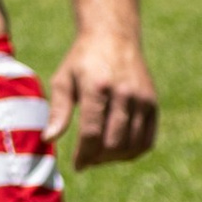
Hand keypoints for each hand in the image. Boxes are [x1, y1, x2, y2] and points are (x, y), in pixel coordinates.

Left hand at [50, 30, 158, 168]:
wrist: (113, 36)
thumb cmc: (82, 60)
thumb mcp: (63, 80)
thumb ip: (58, 111)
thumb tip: (48, 139)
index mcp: (97, 87)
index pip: (92, 133)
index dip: (84, 155)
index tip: (76, 165)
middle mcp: (124, 94)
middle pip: (114, 143)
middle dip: (98, 159)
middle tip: (86, 160)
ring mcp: (142, 99)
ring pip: (132, 145)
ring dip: (115, 159)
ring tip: (99, 157)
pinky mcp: (153, 104)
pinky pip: (147, 140)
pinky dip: (133, 152)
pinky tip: (117, 152)